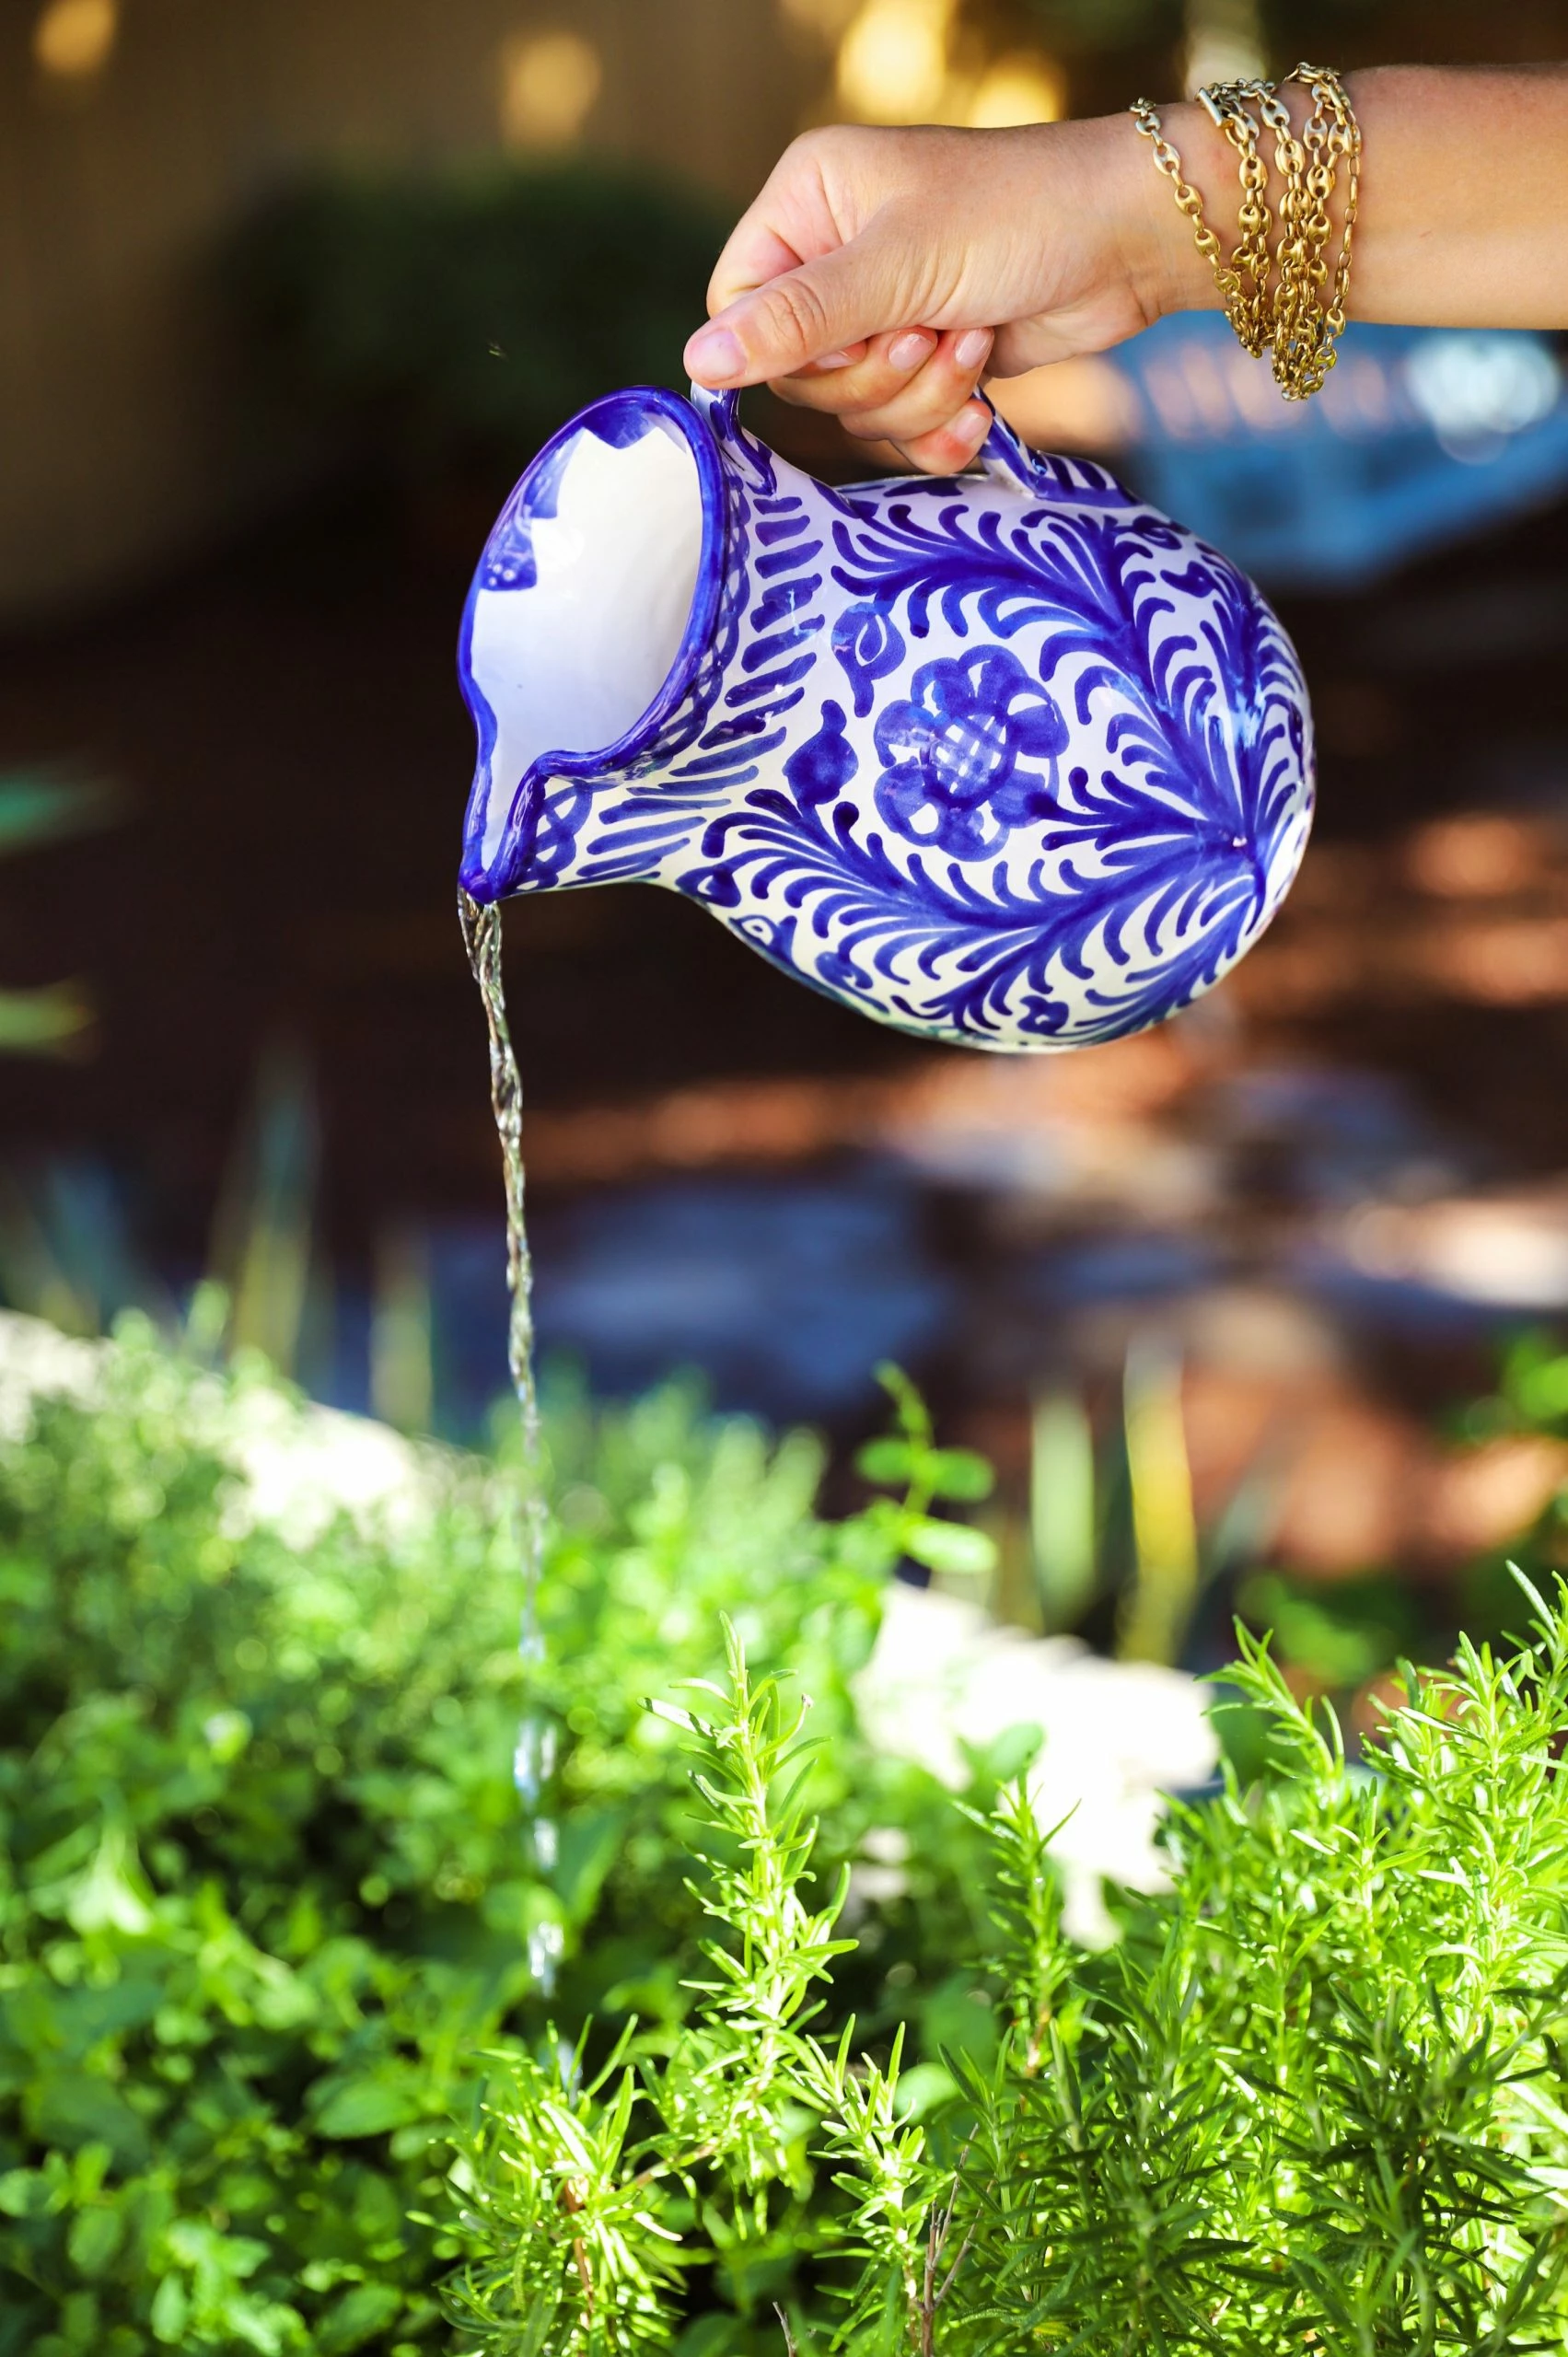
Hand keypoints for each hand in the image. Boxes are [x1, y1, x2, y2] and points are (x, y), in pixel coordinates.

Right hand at [681, 115, 1208, 472]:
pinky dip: (939, 431)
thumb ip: (796, 319)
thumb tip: (698, 362)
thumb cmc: (1018, 215)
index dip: (784, 350)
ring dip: (919, 399)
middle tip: (928, 335)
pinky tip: (983, 410)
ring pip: (854, 408)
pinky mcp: (932, 359)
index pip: (737, 306)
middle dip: (872, 376)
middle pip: (799, 373)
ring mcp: (886, 311)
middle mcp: (837, 256)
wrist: (1130, 240)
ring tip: (974, 347)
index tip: (852, 339)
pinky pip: (901, 428)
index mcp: (807, 203)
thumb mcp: (897, 266)